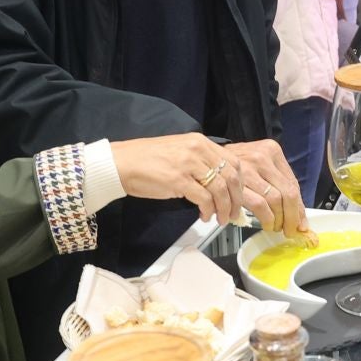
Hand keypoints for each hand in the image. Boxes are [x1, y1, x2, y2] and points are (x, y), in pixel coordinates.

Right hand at [112, 133, 245, 223]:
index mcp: (200, 142)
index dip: (240, 184)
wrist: (121, 163)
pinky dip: (208, 210)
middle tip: (233, 213)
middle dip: (236, 199)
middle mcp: (197, 149)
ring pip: (220, 189)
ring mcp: (188, 164)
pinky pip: (204, 198)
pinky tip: (205, 216)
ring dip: (224, 208)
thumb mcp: (180, 153)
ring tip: (220, 219)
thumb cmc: (147, 161)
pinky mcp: (178, 180)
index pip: (234, 162)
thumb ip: (200, 163)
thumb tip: (218, 184)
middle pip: (231, 176)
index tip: (238, 198)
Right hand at [225, 139, 309, 235]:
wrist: (206, 159)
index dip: (300, 207)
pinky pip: (258, 204)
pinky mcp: (236, 183)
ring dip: (277, 219)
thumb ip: (278, 183)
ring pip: (274, 200)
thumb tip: (299, 215)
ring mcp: (248, 168)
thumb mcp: (260, 164)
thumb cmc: (236, 165)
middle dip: (292, 217)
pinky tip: (264, 223)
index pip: (292, 184)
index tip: (301, 223)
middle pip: (287, 193)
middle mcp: (261, 157)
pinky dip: (265, 218)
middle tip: (289, 230)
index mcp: (272, 150)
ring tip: (274, 227)